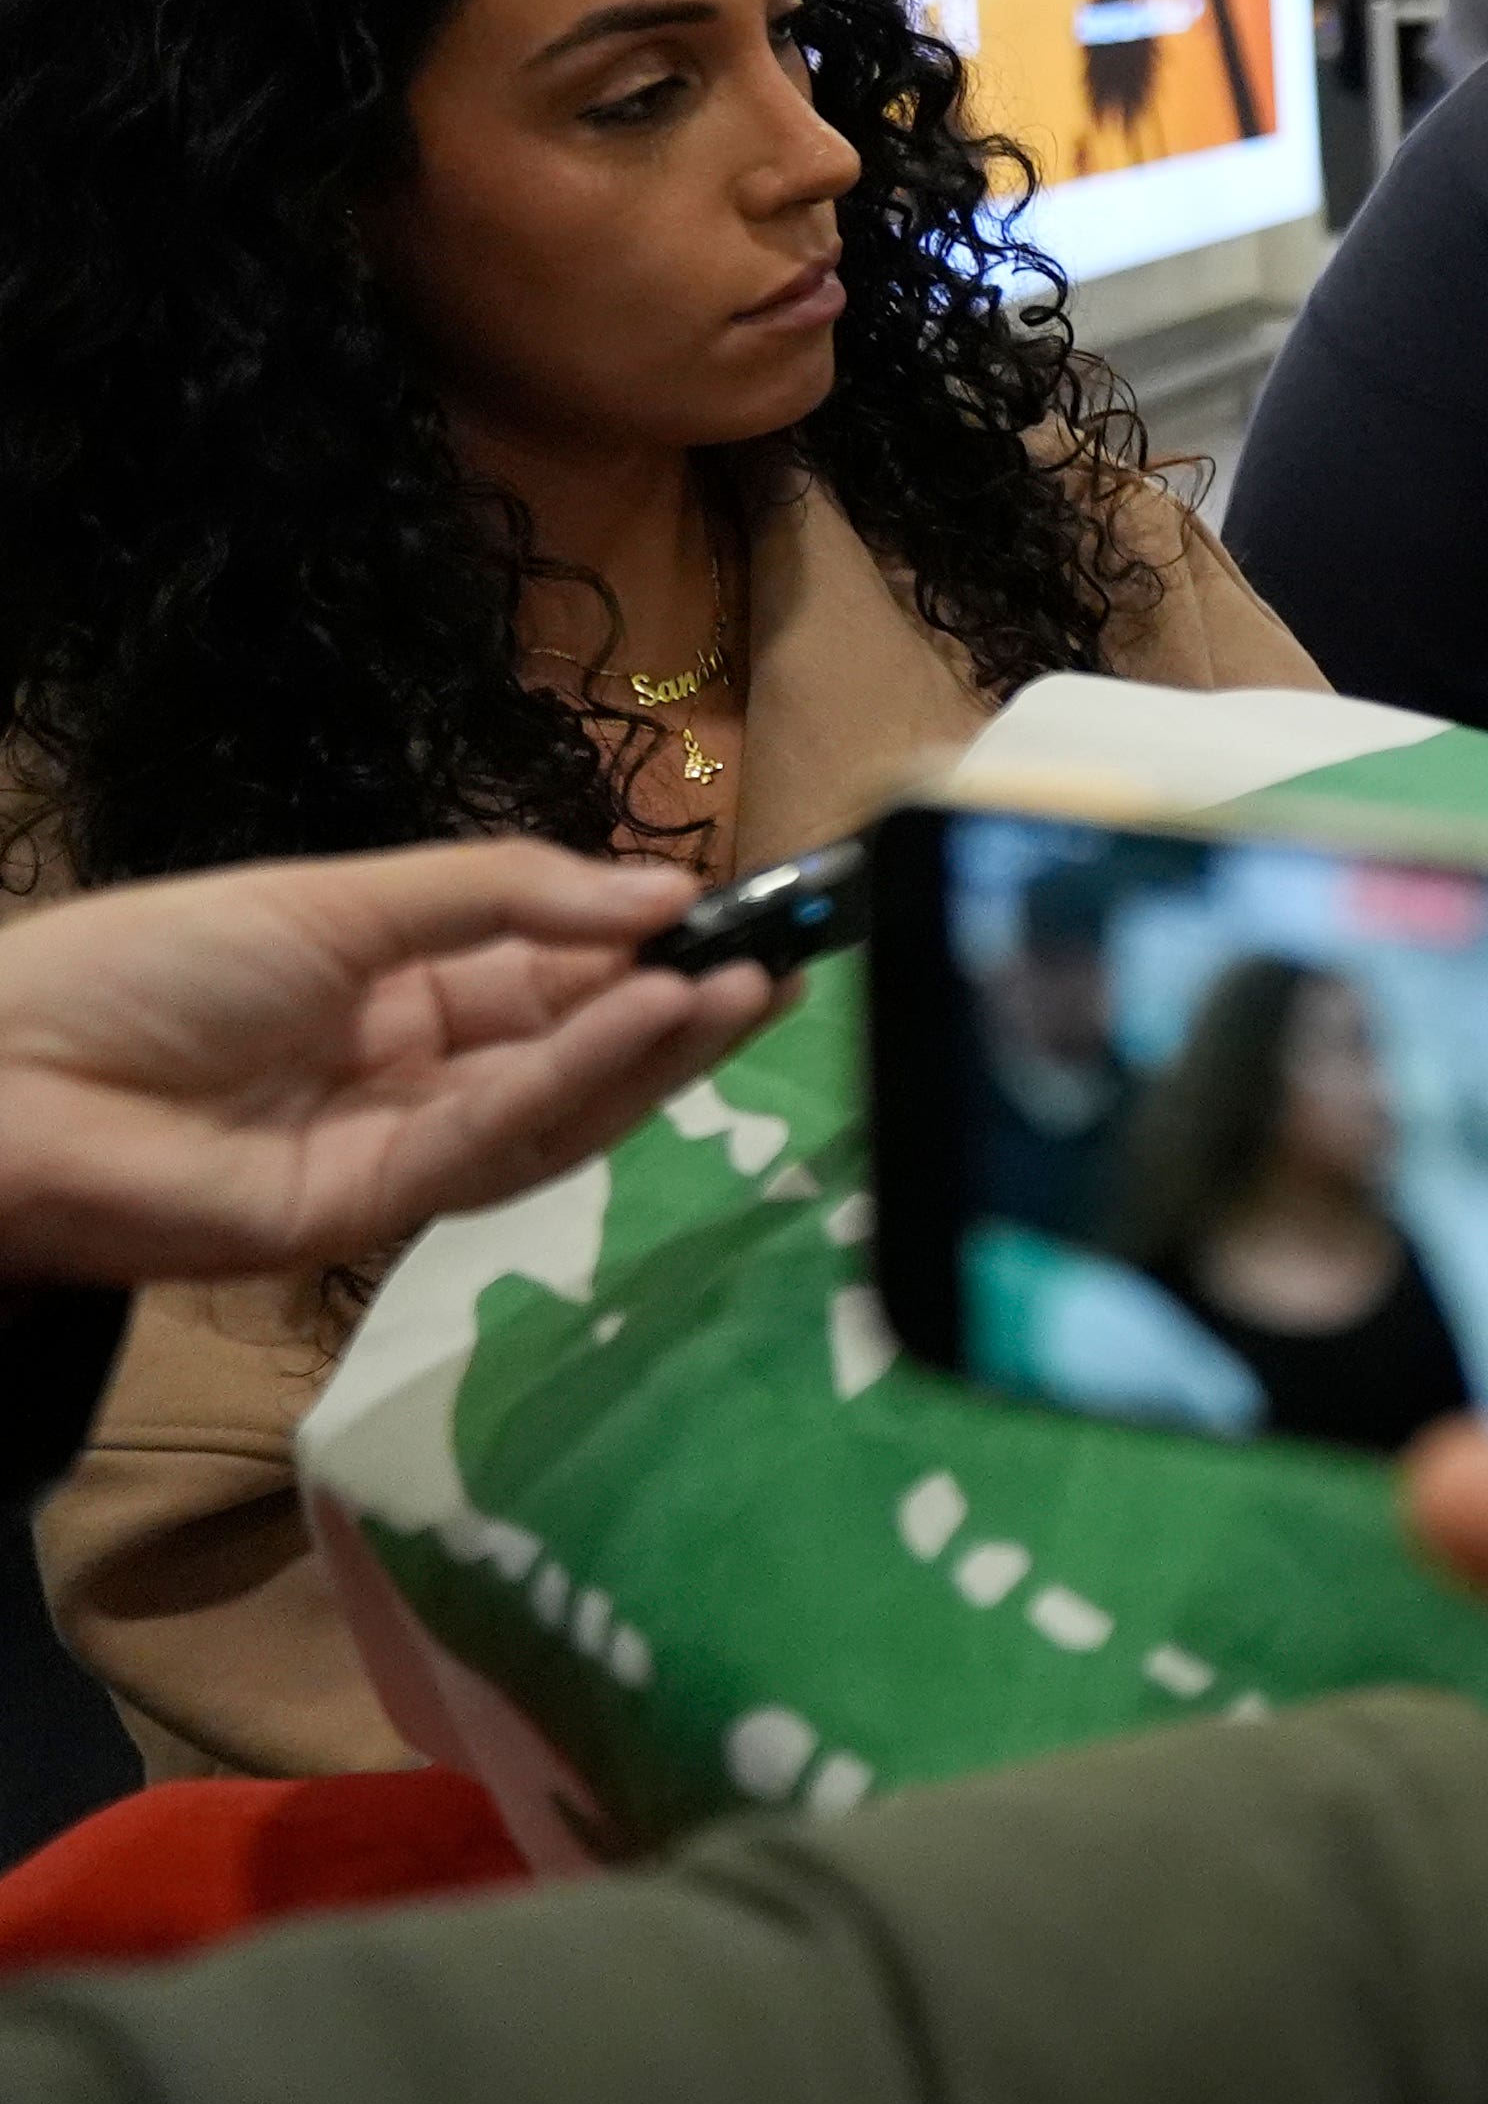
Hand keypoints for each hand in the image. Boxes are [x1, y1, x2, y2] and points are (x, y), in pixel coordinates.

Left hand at [0, 844, 766, 1283]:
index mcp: (403, 992)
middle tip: (792, 959)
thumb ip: (502, 898)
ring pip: (562, 1105)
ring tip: (750, 985)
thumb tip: (658, 891)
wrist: (2, 1076)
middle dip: (687, 1003)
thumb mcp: (342, 900)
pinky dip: (587, 1081)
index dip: (651, 945)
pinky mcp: (376, 1212)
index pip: (557, 974)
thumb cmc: (152, 964)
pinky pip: (498, 1140)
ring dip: (661, 1047)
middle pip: (580, 1047)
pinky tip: (659, 1019)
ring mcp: (400, 1150)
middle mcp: (418, 1074)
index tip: (748, 912)